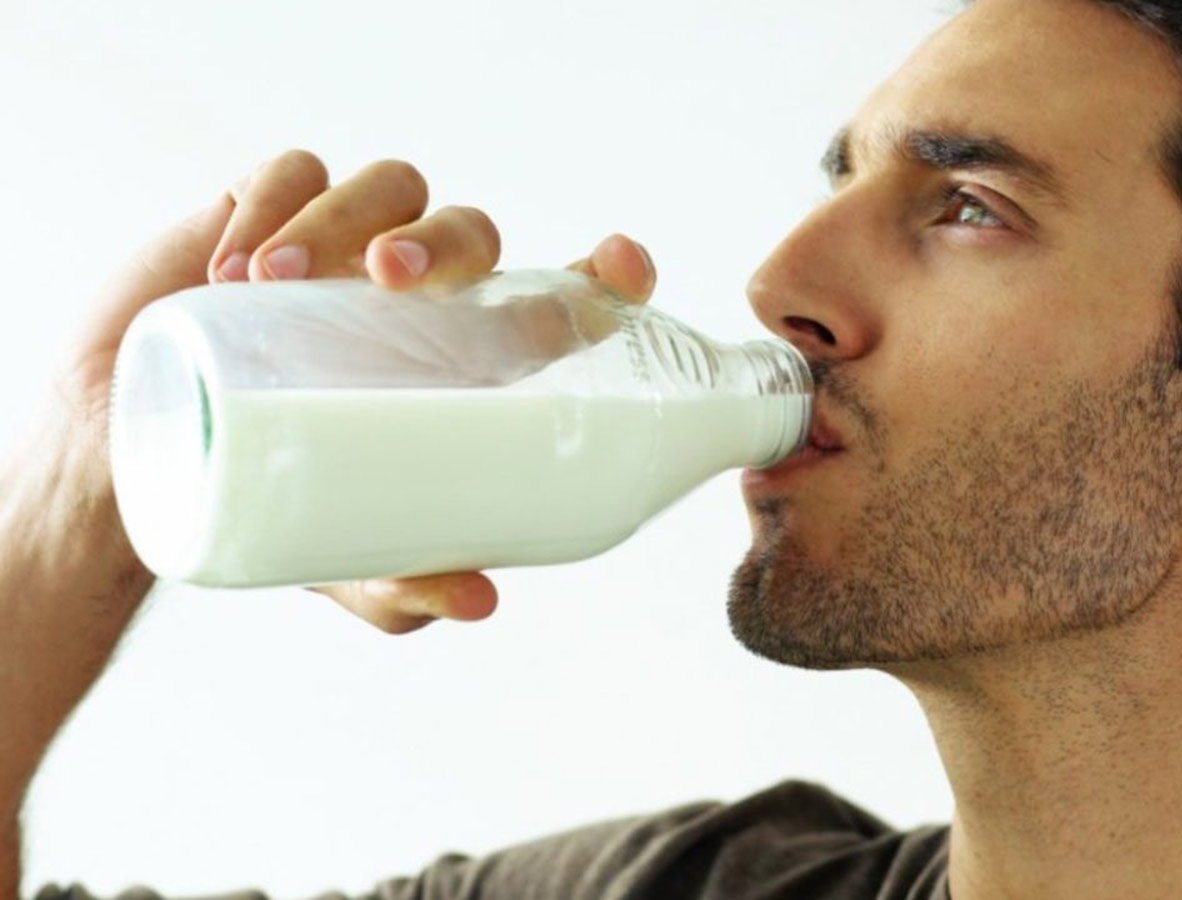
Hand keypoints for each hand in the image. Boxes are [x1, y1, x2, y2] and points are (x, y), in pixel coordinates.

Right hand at [52, 149, 657, 634]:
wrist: (137, 459)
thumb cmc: (270, 495)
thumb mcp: (342, 556)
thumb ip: (406, 578)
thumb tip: (481, 603)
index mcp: (466, 362)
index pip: (559, 300)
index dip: (604, 275)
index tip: (625, 262)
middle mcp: (421, 296)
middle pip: (472, 234)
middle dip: (447, 242)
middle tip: (389, 278)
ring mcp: (346, 249)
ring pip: (391, 188)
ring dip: (347, 215)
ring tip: (277, 278)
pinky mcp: (264, 215)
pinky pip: (289, 175)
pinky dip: (271, 205)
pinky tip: (235, 265)